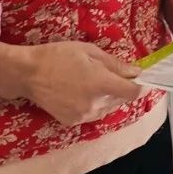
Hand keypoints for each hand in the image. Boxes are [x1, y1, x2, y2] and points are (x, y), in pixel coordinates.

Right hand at [0, 41, 142, 126]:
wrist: (28, 73)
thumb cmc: (59, 56)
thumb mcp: (89, 51)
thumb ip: (115, 64)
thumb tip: (135, 72)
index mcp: (100, 84)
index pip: (133, 92)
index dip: (142, 86)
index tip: (144, 79)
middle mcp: (94, 104)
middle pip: (122, 100)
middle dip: (123, 88)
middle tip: (116, 74)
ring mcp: (83, 116)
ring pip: (109, 108)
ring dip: (110, 97)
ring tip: (95, 81)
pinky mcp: (73, 122)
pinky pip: (94, 114)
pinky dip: (96, 105)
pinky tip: (84, 91)